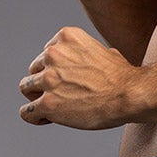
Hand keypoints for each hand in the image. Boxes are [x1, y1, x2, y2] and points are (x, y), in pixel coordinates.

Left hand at [18, 26, 138, 128]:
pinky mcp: (48, 104)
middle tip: (62, 95)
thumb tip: (90, 60)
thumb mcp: (103, 50)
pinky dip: (34, 116)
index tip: (66, 80)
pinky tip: (45, 119)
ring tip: (55, 107)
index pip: (46, 54)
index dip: (55, 69)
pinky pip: (27, 112)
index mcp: (65, 37)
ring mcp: (48, 79)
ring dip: (38, 98)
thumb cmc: (123, 77)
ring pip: (26, 88)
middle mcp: (53, 54)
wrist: (130, 95)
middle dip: (45, 83)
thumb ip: (86, 53)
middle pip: (34, 70)